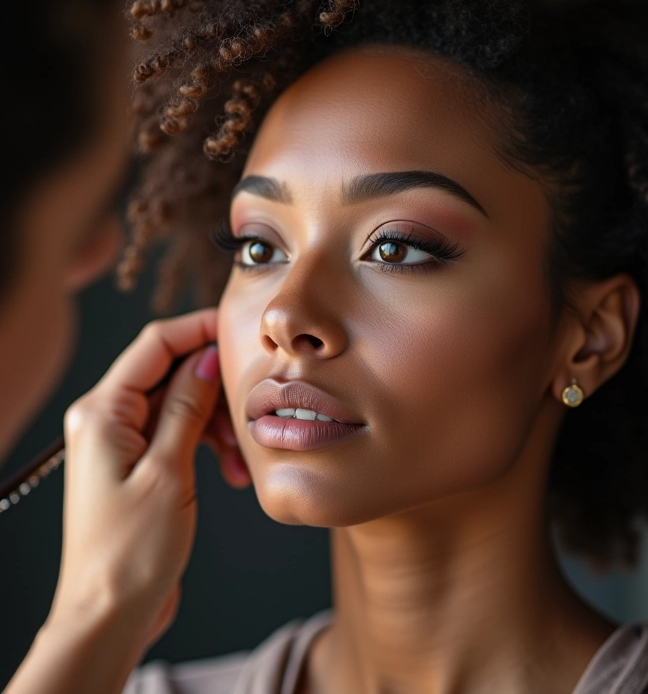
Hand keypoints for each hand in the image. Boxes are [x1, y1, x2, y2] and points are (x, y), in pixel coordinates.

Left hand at [47, 308, 247, 649]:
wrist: (109, 613)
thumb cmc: (130, 551)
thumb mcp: (168, 471)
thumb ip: (187, 407)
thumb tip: (206, 358)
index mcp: (102, 412)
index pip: (155, 345)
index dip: (198, 329)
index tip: (238, 328)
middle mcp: (106, 419)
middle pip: (171, 374)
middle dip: (215, 388)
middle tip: (251, 406)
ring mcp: (122, 442)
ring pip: (181, 405)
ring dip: (216, 424)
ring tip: (241, 459)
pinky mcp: (138, 463)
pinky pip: (178, 433)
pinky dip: (207, 444)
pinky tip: (230, 472)